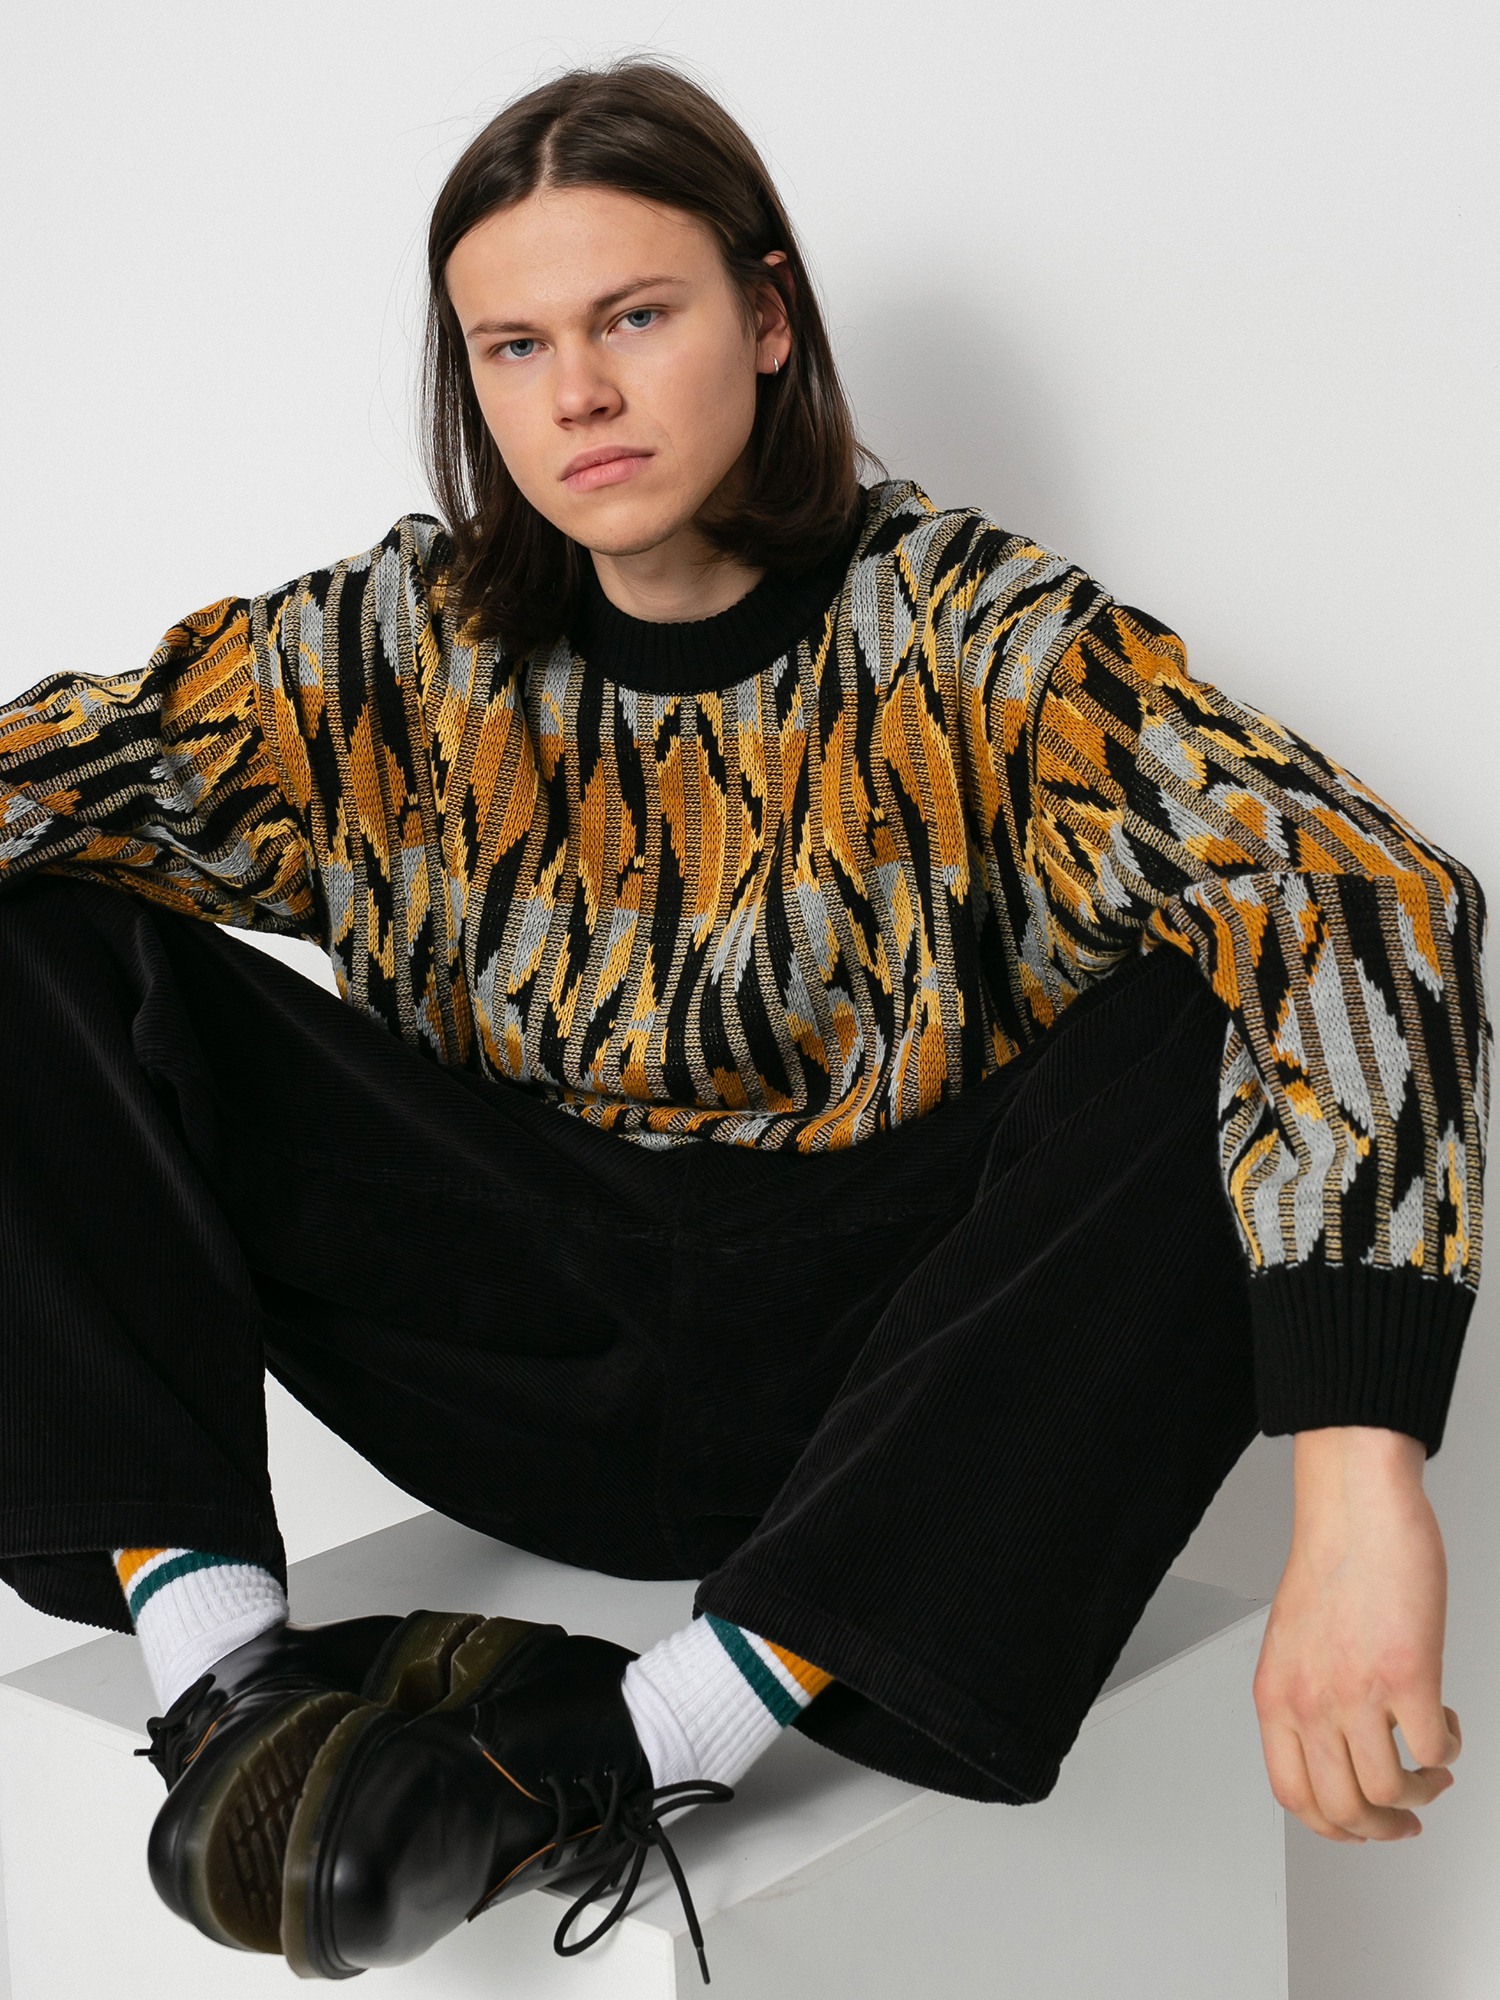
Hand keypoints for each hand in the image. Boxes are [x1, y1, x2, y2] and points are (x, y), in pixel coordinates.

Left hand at [1253, 1426, 1460, 1841]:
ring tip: (1434, 1769)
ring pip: (1390, 1792)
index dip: (1334, 1827)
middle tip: (1408, 1817)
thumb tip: (1334, 1753)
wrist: (1355, 1508)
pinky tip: (1448, 1724)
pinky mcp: (1407, 1675)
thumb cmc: (1331, 1563)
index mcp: (1275, 1695)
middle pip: (1343, 1809)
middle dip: (1383, 1827)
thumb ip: (1303, 1698)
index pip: (1293, 1795)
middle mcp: (1309, 1699)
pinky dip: (1449, 1751)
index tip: (1364, 1826)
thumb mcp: (1291, 1644)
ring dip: (1421, 1793)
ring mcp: (1356, 1691)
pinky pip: (1434, 1749)